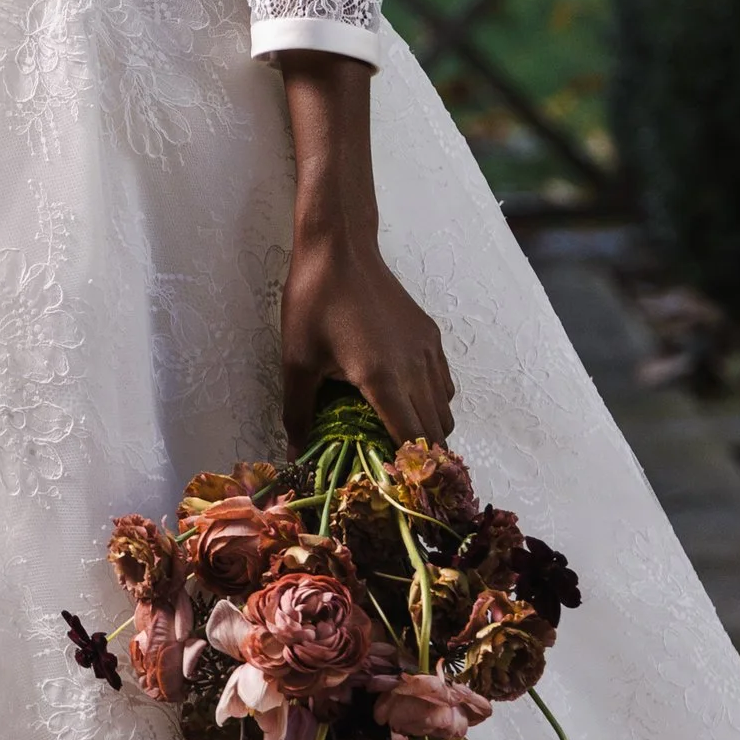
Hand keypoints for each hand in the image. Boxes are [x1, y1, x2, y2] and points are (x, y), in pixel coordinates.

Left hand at [281, 225, 454, 451]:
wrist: (339, 247)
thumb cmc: (314, 302)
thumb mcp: (297, 361)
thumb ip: (298, 414)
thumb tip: (295, 457)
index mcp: (383, 379)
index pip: (412, 442)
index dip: (410, 473)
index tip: (398, 492)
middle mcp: (415, 367)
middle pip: (435, 432)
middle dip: (418, 460)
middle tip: (393, 473)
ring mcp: (428, 350)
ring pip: (444, 409)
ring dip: (428, 431)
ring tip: (397, 439)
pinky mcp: (431, 335)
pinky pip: (444, 383)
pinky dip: (433, 403)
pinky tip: (404, 401)